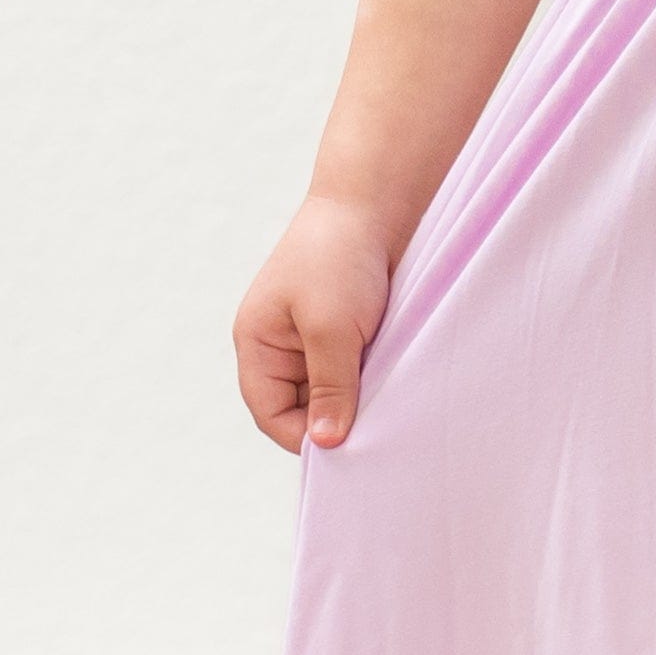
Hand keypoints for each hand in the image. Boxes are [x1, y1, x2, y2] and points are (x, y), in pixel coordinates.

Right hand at [233, 196, 396, 453]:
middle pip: (302, 409)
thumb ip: (330, 388)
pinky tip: (397, 382)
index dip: (305, 438)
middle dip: (335, 420)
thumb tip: (327, 444)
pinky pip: (355, 371)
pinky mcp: (348, 330)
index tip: (351, 451)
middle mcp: (280, 346)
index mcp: (257, 345)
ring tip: (391, 405)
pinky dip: (374, 379)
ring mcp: (314, 338)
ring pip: (333, 392)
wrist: (374, 203)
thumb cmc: (339, 257)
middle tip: (378, 433)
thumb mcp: (331, 329)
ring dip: (359, 400)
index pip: (271, 415)